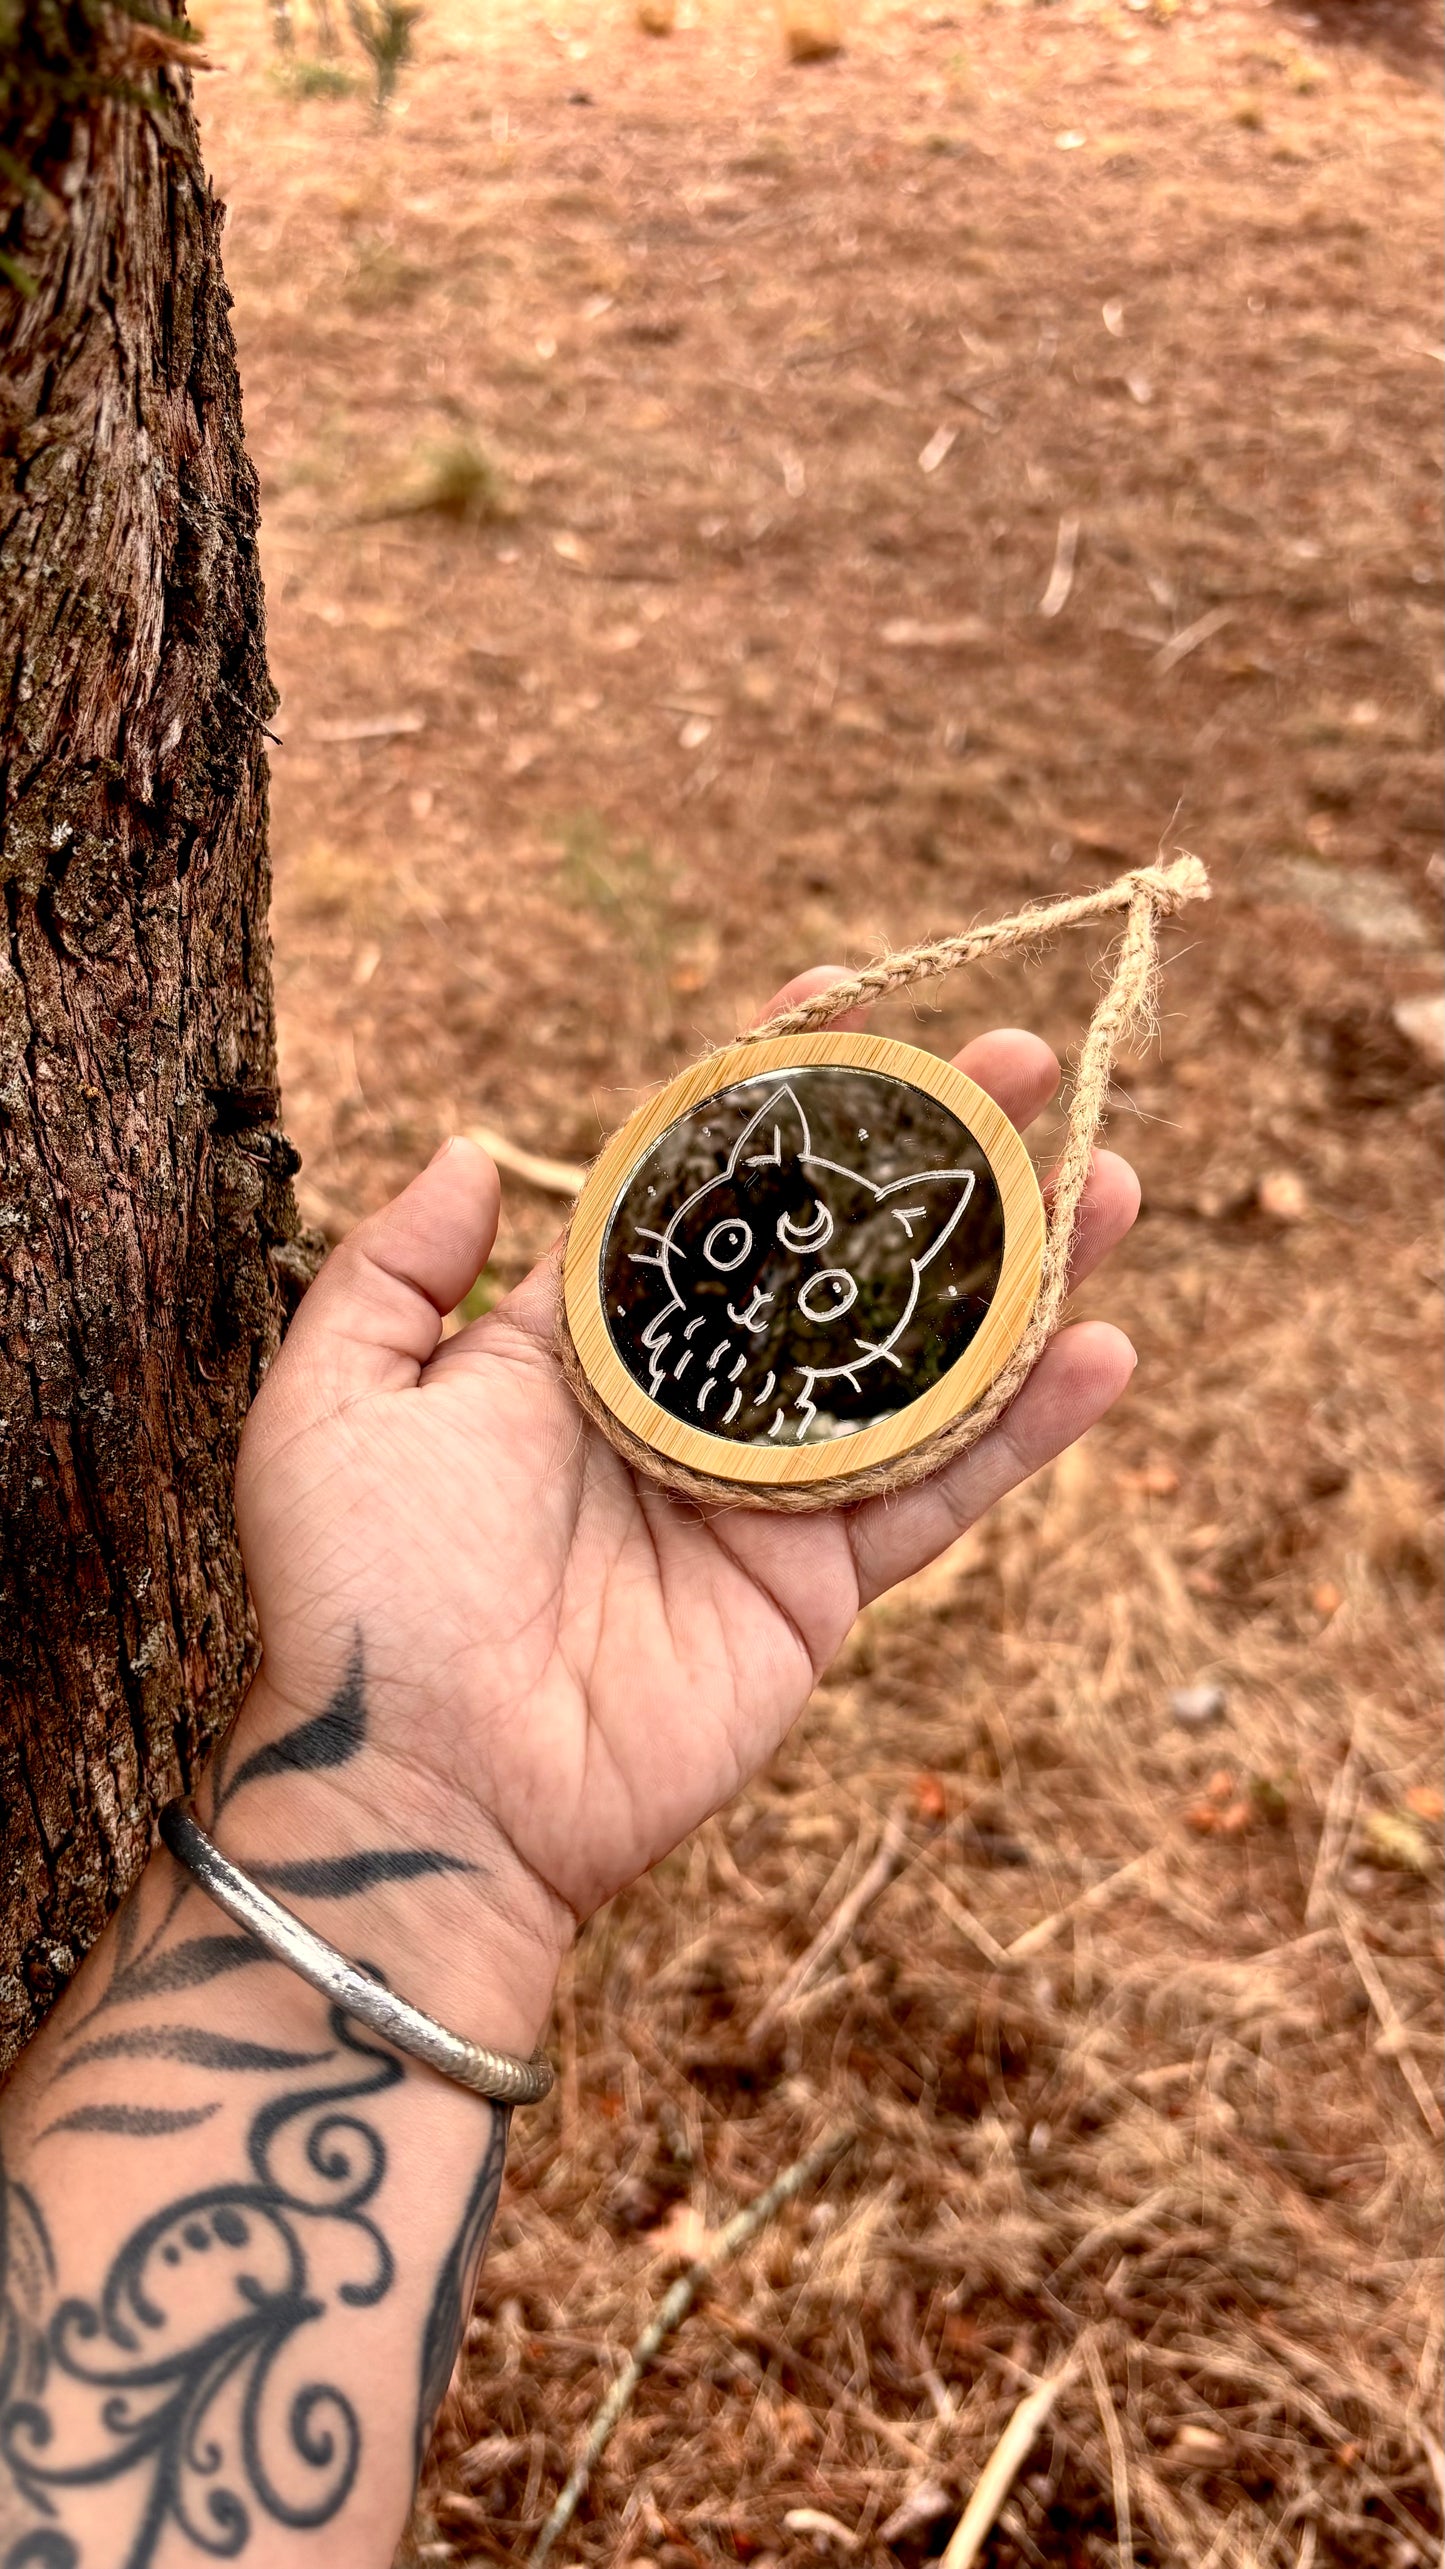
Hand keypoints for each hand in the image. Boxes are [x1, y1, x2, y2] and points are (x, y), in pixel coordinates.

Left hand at [235, 976, 1138, 1974]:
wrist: (423, 1784)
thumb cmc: (362, 1592)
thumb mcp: (334, 1398)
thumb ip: (397, 1267)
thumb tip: (472, 1147)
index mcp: (582, 1339)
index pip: (692, 1186)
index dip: (767, 1094)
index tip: (844, 998)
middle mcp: (689, 1399)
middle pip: (836, 1249)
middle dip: (931, 1154)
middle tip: (1024, 1064)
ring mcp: (768, 1491)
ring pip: (916, 1356)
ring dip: (1018, 1269)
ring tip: (1110, 1179)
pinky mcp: (825, 1585)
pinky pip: (941, 1489)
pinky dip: (1028, 1426)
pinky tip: (1104, 1347)